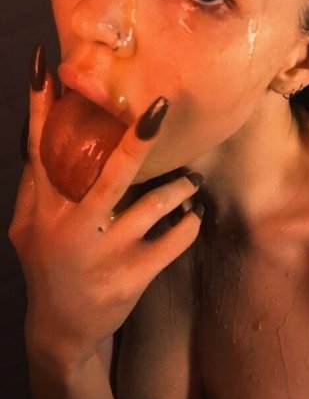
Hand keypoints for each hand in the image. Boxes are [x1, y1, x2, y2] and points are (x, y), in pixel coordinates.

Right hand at [9, 58, 202, 369]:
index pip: (41, 148)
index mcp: (46, 209)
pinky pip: (176, 240)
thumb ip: (35, 186)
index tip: (48, 67)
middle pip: (110, 175)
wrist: (62, 332)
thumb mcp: (27, 228)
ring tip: (189, 181)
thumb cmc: (46, 268)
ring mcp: (106, 254)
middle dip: (136, 141)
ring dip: (180, 188)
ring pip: (155, 206)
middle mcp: (75, 228)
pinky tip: (192, 216)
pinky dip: (189, 224)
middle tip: (161, 108)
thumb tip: (39, 136)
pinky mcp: (133, 277)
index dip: (42, 106)